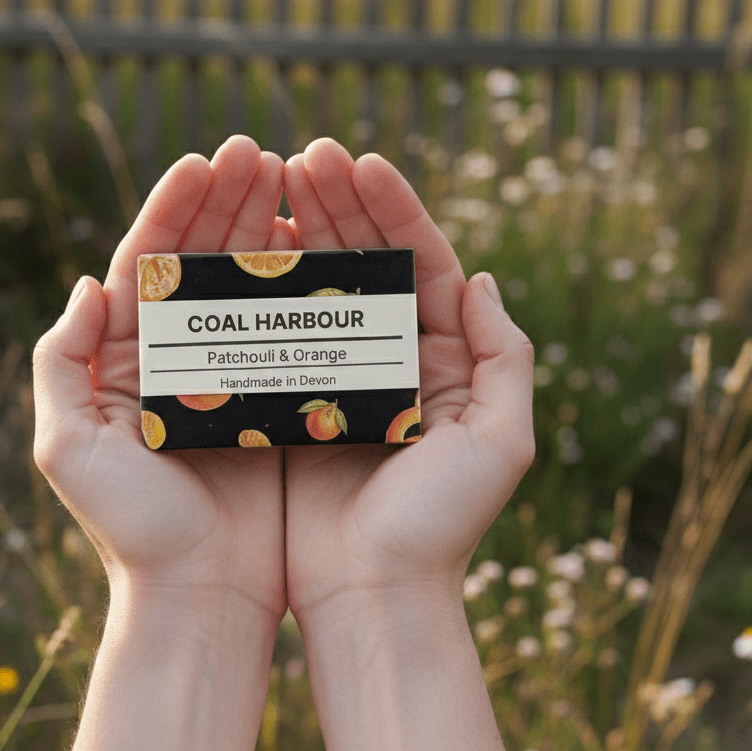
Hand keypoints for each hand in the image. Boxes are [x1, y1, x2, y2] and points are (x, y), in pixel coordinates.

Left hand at [32, 136, 291, 626]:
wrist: (201, 595)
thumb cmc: (134, 531)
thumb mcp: (66, 446)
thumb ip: (59, 363)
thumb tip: (88, 284)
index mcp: (121, 360)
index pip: (147, 263)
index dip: (175, 208)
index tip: (207, 162)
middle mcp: (173, 361)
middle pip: (202, 262)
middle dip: (228, 203)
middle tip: (262, 154)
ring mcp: (226, 378)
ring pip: (247, 287)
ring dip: (267, 231)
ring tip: (296, 181)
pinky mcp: (272, 402)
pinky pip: (287, 331)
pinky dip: (301, 289)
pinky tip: (321, 251)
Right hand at [282, 138, 535, 621]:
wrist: (371, 593)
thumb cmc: (439, 526)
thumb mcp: (500, 441)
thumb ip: (506, 357)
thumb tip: (481, 277)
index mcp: (446, 360)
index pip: (422, 264)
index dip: (394, 210)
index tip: (361, 163)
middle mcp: (393, 361)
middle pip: (367, 265)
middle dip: (338, 206)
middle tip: (306, 157)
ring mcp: (339, 378)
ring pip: (318, 288)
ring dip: (299, 232)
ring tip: (271, 181)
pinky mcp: (292, 402)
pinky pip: (278, 331)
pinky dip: (264, 289)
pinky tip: (245, 249)